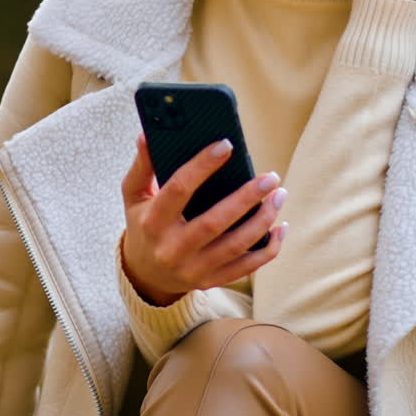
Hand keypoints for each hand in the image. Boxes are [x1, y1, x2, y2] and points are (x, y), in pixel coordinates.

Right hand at [120, 135, 286, 305]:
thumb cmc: (145, 224)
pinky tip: (280, 228)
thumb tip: (147, 134)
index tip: (227, 145)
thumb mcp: (135, 195)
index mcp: (152, 222)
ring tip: (279, 195)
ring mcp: (192, 269)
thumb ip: (143, 165)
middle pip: (214, 222)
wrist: (145, 274)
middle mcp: (171, 249)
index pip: (179, 189)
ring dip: (263, 221)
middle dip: (246, 198)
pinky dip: (268, 249)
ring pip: (235, 246)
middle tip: (270, 177)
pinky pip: (245, 268)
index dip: (203, 165)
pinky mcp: (210, 281)